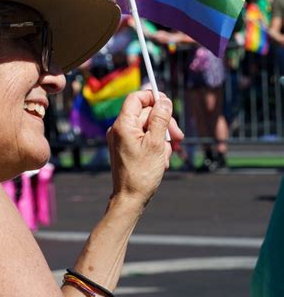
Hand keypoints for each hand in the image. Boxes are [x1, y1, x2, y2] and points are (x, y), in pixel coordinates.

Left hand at [106, 90, 183, 205]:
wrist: (130, 199)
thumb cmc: (142, 173)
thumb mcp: (156, 143)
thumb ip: (160, 119)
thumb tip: (164, 100)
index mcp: (123, 124)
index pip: (136, 98)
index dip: (152, 97)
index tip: (168, 104)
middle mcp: (119, 129)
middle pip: (145, 113)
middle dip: (163, 124)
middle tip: (177, 137)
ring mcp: (122, 139)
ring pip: (147, 127)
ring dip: (162, 138)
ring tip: (167, 155)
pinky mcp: (126, 148)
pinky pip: (143, 139)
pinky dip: (155, 146)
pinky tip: (162, 160)